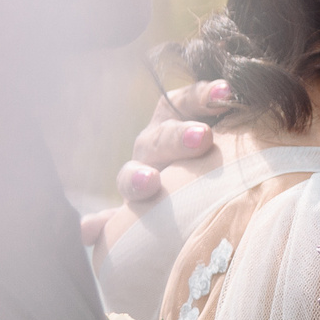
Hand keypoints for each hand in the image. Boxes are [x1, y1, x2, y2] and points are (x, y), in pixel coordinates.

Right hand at [79, 80, 233, 247]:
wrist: (199, 210)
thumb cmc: (218, 162)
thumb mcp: (223, 142)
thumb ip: (226, 116)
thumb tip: (230, 90)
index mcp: (174, 123)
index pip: (183, 101)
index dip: (202, 94)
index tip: (225, 92)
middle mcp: (152, 149)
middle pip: (159, 139)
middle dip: (179, 137)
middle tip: (204, 137)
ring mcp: (137, 181)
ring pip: (130, 176)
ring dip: (138, 179)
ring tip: (151, 182)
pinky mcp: (122, 217)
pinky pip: (104, 222)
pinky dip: (95, 226)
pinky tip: (89, 230)